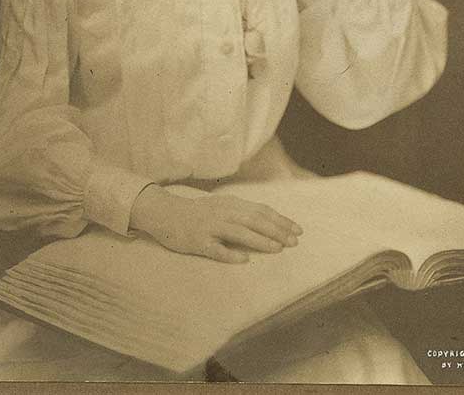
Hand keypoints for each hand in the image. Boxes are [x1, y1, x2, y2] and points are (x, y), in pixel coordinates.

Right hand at [130, 184, 302, 263]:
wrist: (165, 214)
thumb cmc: (198, 213)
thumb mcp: (222, 206)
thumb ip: (242, 212)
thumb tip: (268, 222)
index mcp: (231, 204)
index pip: (261, 211)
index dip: (281, 220)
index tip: (298, 230)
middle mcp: (223, 213)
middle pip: (254, 220)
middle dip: (277, 230)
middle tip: (294, 242)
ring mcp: (210, 227)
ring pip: (239, 233)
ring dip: (260, 240)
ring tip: (277, 248)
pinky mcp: (198, 241)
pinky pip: (216, 249)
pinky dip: (230, 254)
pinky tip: (244, 260)